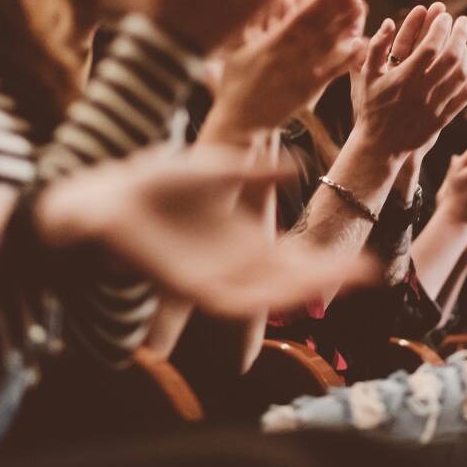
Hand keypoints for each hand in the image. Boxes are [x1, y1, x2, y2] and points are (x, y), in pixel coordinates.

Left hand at [36, 147, 376, 317]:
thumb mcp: (214, 170)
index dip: (329, 258)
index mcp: (241, 242)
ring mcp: (209, 278)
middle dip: (328, 276)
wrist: (97, 196)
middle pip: (290, 278)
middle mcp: (232, 266)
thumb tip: (297, 166)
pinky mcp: (183, 285)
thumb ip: (253, 173)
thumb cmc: (150, 184)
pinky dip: (256, 299)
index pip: (295, 256)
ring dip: (301, 289)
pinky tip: (281, 296)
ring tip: (336, 279)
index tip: (366, 258)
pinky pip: (227, 300)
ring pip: (266, 294)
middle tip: (370, 271)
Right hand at [201, 0, 366, 140]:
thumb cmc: (236, 83)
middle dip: (336, 7)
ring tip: (360, 9)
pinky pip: (331, 72)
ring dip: (345, 27)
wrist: (241, 122)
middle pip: (318, 28)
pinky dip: (346, 59)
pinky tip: (360, 45)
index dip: (318, 1)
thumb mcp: (238, 48)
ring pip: (327, 47)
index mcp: (270, 44)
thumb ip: (253, 22)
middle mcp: (288, 57)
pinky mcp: (309, 90)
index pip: (299, 18)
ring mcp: (300, 74)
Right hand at [350, 3, 466, 159]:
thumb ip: (375, 48)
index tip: (445, 15)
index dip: (440, 28)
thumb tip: (389, 21)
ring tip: (464, 42)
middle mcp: (422, 92)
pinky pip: (464, 95)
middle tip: (463, 20)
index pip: (429, 47)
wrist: (380, 147)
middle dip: (460, 35)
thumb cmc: (370, 109)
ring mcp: (435, 106)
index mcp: (403, 80)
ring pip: (461, 75)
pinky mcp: (443, 119)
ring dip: (466, 54)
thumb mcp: (365, 77)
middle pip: (451, 58)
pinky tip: (466, 68)